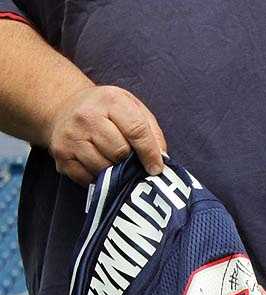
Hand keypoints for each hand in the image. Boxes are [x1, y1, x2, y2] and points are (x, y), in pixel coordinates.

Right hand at [45, 85, 165, 185]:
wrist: (65, 107)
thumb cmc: (107, 110)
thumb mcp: (133, 108)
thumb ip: (151, 131)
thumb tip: (161, 159)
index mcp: (111, 101)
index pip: (136, 131)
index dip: (150, 153)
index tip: (156, 168)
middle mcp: (87, 116)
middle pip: (120, 152)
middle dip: (130, 160)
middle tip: (131, 160)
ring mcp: (71, 136)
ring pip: (103, 167)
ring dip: (115, 171)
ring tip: (115, 162)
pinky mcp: (60, 154)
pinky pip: (86, 177)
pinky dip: (98, 178)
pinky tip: (99, 166)